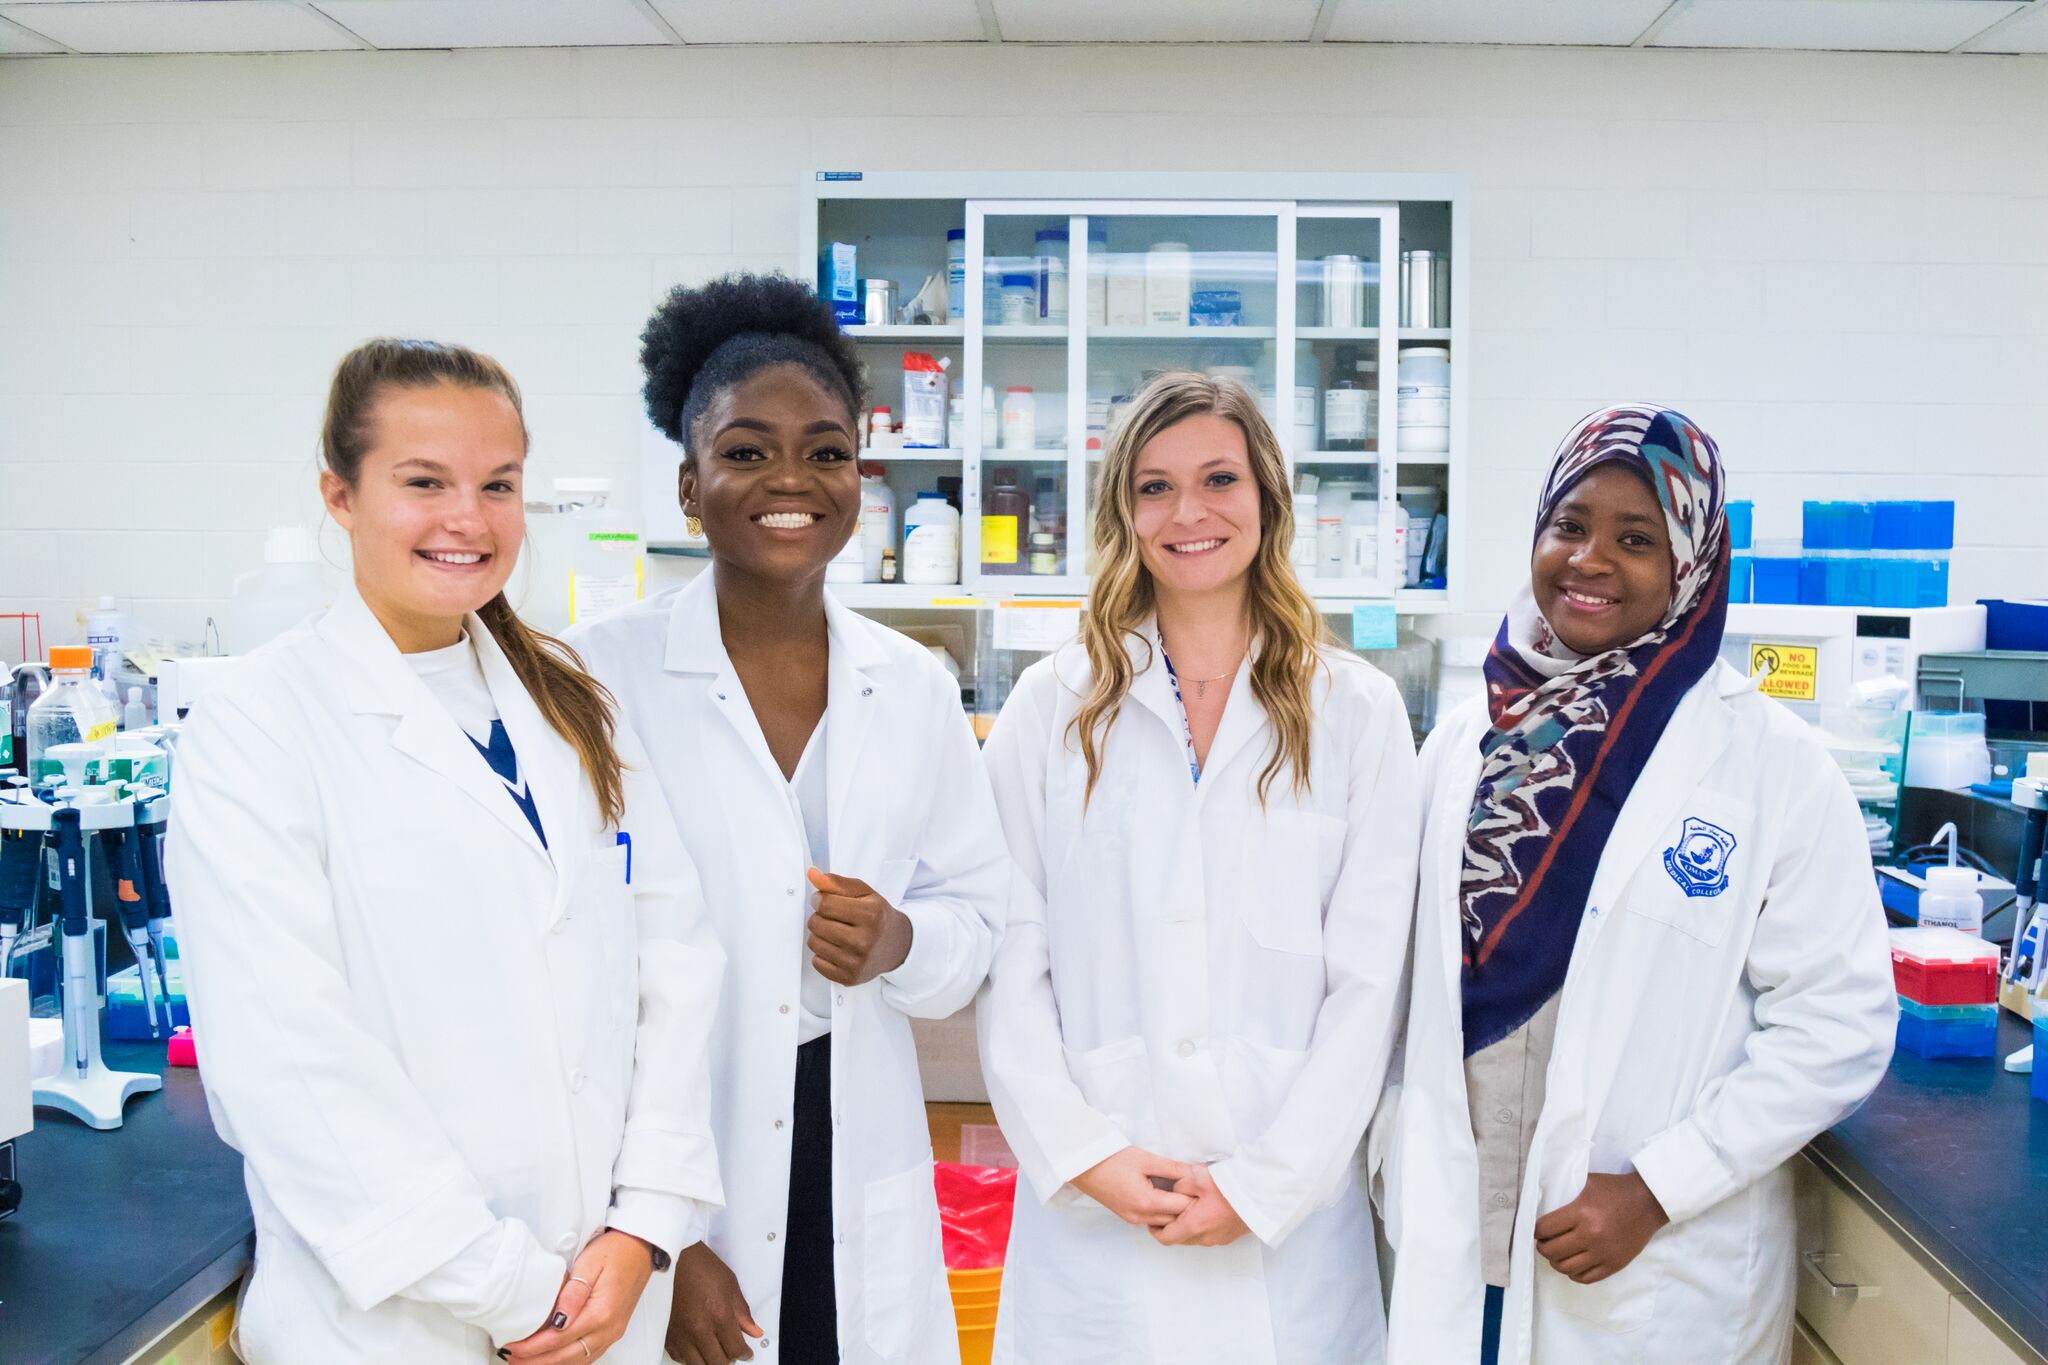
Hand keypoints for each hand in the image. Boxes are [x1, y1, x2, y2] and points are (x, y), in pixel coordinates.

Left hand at [501, 1230, 655, 1362]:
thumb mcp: (591, 1262)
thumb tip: (558, 1319)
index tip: (512, 1347)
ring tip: (526, 1362)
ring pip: (577, 1360)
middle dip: (536, 1361)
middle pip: (566, 1356)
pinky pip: (587, 1356)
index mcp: (602, 1312)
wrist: (641, 1249)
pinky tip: (553, 1358)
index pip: (559, 1338)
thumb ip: (574, 1293)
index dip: (533, 1347)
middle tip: (511, 1359)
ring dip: (550, 1364)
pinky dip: (567, 1361)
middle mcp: (609, 1329)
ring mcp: (612, 1333)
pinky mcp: (613, 1332)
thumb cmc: (616, 1251)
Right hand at [664, 1241, 762, 1364]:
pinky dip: (691, 1358)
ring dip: (710, 1361)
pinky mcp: (667, 1335)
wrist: (674, 1258)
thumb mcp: (730, 1286)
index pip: (735, 1349)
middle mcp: (699, 1330)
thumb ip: (742, 1314)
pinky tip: (697, 1348)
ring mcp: (681, 1335)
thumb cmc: (703, 1268)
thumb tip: (755, 1332)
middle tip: (732, 1351)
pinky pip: (680, 1359)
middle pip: (718, 1362)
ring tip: (715, 1350)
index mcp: (719, 1316)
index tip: (747, 1352)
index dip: (745, 1353)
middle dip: (729, 1359)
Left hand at [805, 867, 912, 985]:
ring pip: (814, 943)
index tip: (823, 900)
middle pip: (816, 924)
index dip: (819, 899)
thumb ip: (836, 883)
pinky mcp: (850, 978)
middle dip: (819, 917)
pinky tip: (837, 948)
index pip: (825, 904)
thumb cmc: (878, 917)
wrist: (898, 945)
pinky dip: (822, 954)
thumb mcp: (863, 893)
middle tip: (832, 917)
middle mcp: (865, 940)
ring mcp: (857, 962)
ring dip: (819, 935)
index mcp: (871, 915)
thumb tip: (812, 874)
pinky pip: (817, 963)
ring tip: (834, 932)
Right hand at [1069, 1146, 1196, 1228]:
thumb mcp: (1146, 1160)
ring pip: (1165, 1223)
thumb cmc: (1112, 1159)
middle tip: (1198, 1190)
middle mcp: (1140, 1217)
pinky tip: (1166, 1197)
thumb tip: (1196, 1173)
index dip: (1195, 1196)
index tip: (1202, 1185)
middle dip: (1189, 1206)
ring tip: (1183, 1192)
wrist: (1083, 1166)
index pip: (1183, 1207)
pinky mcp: (1128, 1218)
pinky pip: (1153, 1221)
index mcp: (1147, 1202)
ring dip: (1176, 1211)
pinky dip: (1163, 1213)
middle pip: (1177, 1220)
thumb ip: (1173, 1168)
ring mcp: (1133, 1220)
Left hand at [1150, 1163, 1250, 1247]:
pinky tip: (1206, 1210)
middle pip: (1179, 1239)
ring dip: (1188, 1227)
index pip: (1165, 1238)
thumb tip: (1173, 1190)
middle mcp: (1205, 1237)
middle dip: (1170, 1227)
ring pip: (1194, 1238)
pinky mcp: (1230, 1236)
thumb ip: (1179, 1185)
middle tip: (1167, 1211)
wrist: (1262, 1193)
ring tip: (1188, 1207)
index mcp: (1194, 1225)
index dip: (1154, 1230)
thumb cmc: (1231, 1186)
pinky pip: (1209, 1235)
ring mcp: (1219, 1239)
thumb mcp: (1197, 1177)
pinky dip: (1202, 1226)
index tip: (1152, 1219)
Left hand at [1533, 1171, 1668, 1284]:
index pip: (1545, 1229)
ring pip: (1566, 1268)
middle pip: (1552, 1251)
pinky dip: (1574, 1273)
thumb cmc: (1616, 1190)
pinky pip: (1586, 1278)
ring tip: (1557, 1253)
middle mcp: (1591, 1236)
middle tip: (1544, 1242)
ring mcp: (1603, 1253)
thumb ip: (1565, 1191)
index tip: (1538, 1229)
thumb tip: (1542, 1196)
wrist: (1649, 1202)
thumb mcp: (1587, 1181)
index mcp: (1581, 1213)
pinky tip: (1572, 1264)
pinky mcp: (1615, 1265)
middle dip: (1542, 1247)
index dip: (1537, 1230)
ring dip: (1555, 1261)